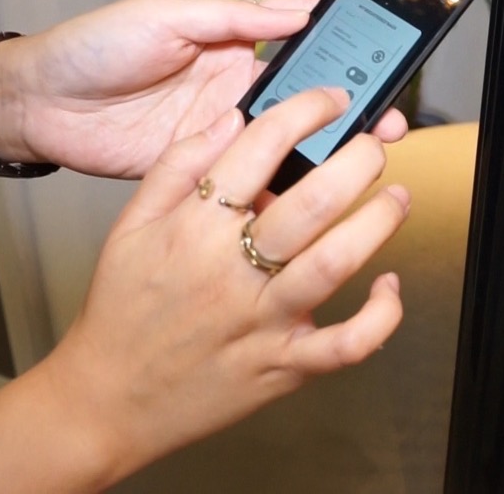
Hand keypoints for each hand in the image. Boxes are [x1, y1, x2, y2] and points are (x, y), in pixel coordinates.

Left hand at [0, 0, 408, 178]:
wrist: (36, 105)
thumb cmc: (94, 46)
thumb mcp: (167, 18)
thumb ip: (234, 18)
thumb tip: (299, 11)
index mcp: (230, 44)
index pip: (298, 43)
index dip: (340, 48)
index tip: (382, 53)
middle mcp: (233, 90)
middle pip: (304, 99)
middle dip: (349, 108)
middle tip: (387, 121)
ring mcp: (219, 134)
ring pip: (286, 143)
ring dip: (324, 151)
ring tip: (363, 158)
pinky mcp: (201, 173)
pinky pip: (249, 180)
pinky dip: (281, 188)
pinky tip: (312, 196)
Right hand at [38, 87, 407, 479]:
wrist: (106, 401)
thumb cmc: (121, 312)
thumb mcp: (130, 225)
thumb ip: (178, 164)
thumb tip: (229, 116)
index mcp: (193, 228)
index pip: (259, 148)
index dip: (304, 112)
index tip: (330, 101)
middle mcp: (231, 270)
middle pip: (312, 203)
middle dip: (357, 162)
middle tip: (374, 145)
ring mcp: (261, 321)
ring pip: (335, 263)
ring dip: (378, 224)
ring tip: (396, 198)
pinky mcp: (283, 367)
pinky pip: (346, 344)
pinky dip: (380, 316)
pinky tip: (388, 287)